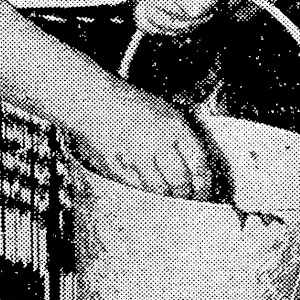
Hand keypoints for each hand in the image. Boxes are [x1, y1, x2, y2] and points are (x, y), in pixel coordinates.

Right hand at [70, 76, 211, 198]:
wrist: (95, 99)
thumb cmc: (130, 104)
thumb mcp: (166, 113)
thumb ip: (183, 139)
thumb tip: (197, 169)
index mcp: (174, 126)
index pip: (198, 163)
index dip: (204, 183)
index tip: (204, 191)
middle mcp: (156, 141)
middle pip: (179, 181)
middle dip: (185, 195)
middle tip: (186, 200)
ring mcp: (133, 155)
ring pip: (157, 189)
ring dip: (164, 197)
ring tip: (166, 197)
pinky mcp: (114, 166)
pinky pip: (134, 187)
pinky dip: (141, 191)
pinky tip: (143, 189)